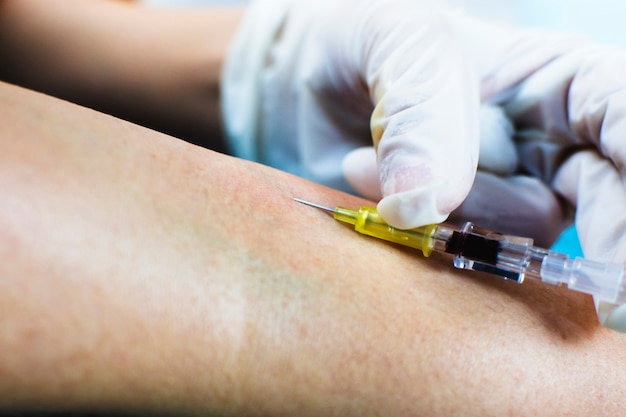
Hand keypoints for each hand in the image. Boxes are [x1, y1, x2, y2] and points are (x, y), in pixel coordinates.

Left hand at [221, 0, 625, 330]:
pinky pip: (464, 254)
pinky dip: (420, 235)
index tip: (624, 253)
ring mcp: (501, 192)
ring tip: (360, 161)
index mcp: (557, 80)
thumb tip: (427, 202)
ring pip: (524, 234)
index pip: (625, 118)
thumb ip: (421, 110)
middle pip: (613, 198)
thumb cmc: (360, 41)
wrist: (300, 83)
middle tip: (610, 301)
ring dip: (451, 215)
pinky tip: (369, 186)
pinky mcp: (454, 228)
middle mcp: (545, 142)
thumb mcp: (396, 44)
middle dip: (613, 244)